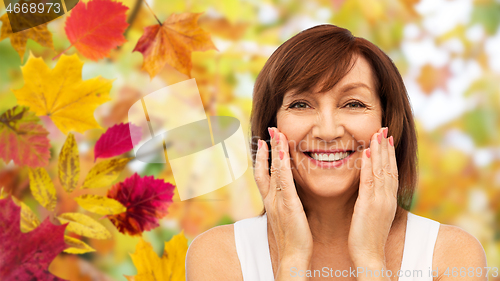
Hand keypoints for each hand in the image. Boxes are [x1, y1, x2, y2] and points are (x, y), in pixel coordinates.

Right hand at [254, 127, 312, 262]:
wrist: (292, 258)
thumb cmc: (292, 241)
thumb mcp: (286, 219)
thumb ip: (285, 205)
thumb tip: (289, 198)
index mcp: (271, 202)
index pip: (263, 176)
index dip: (262, 158)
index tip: (263, 143)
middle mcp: (271, 199)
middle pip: (264, 169)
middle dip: (265, 149)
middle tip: (268, 131)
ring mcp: (278, 201)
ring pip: (273, 170)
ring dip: (275, 150)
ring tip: (277, 133)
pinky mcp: (288, 205)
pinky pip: (284, 180)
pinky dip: (282, 164)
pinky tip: (285, 151)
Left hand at [348, 127, 397, 267]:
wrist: (370, 256)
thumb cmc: (368, 237)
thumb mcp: (373, 215)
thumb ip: (373, 201)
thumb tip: (369, 190)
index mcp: (388, 200)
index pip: (391, 172)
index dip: (390, 155)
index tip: (387, 139)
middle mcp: (387, 198)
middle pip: (389, 167)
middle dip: (386, 147)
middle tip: (384, 128)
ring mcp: (380, 201)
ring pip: (382, 171)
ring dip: (380, 151)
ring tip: (377, 133)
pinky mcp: (369, 205)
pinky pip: (370, 181)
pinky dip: (370, 165)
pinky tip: (367, 152)